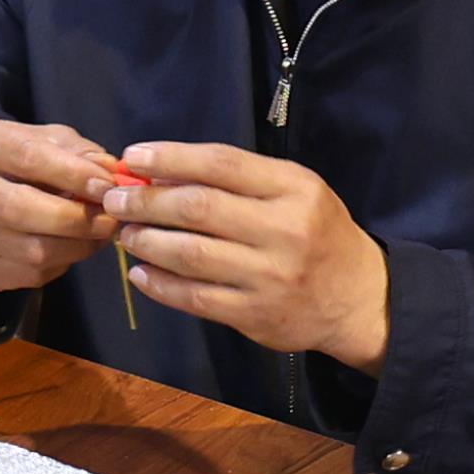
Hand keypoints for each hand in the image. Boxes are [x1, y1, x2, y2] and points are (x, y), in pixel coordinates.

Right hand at [0, 119, 125, 295]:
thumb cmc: (16, 162)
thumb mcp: (46, 141)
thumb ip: (79, 153)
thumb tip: (110, 173)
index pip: (28, 158)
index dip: (73, 174)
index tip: (108, 186)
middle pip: (22, 211)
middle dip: (77, 219)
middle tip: (111, 219)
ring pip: (32, 252)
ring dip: (77, 246)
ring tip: (99, 234)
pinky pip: (31, 275)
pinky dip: (62, 263)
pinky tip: (71, 247)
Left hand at [110, 140, 394, 367]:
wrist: (358, 299)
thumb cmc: (317, 233)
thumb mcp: (296, 191)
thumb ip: (240, 179)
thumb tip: (164, 171)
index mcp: (294, 189)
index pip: (222, 164)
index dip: (171, 158)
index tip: (133, 158)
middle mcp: (283, 231)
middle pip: (199, 208)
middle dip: (146, 201)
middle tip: (115, 199)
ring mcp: (269, 277)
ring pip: (190, 255)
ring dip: (146, 241)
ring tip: (124, 233)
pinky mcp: (255, 316)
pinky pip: (195, 297)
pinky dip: (160, 284)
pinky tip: (140, 272)